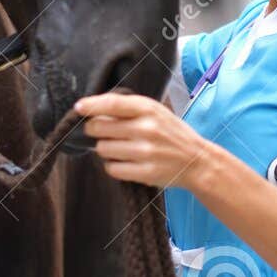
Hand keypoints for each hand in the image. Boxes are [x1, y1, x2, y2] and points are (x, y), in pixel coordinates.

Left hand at [74, 91, 214, 189]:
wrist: (197, 161)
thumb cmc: (171, 133)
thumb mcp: (155, 112)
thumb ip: (128, 108)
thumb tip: (93, 110)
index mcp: (148, 109)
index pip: (112, 104)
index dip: (91, 105)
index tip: (78, 108)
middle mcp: (146, 128)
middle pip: (100, 127)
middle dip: (94, 130)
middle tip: (101, 132)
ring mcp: (146, 152)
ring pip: (103, 149)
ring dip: (104, 149)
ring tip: (118, 148)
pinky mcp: (145, 172)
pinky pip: (112, 169)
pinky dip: (112, 166)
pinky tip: (123, 162)